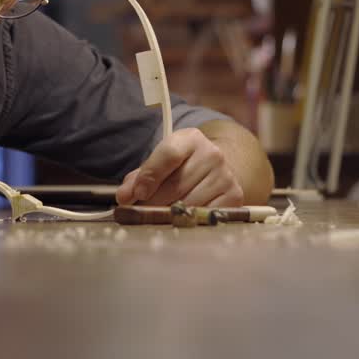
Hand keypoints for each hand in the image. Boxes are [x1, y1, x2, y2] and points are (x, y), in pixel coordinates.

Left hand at [115, 128, 242, 206]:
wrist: (216, 170)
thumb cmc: (182, 168)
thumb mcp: (160, 164)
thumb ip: (138, 178)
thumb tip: (123, 197)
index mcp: (190, 138)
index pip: (169, 155)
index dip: (149, 177)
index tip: (136, 195)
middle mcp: (212, 153)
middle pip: (176, 185)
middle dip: (154, 202)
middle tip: (143, 211)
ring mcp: (226, 175)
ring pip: (189, 203)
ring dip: (170, 213)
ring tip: (163, 212)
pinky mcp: (234, 196)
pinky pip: (204, 215)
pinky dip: (189, 220)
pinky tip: (183, 216)